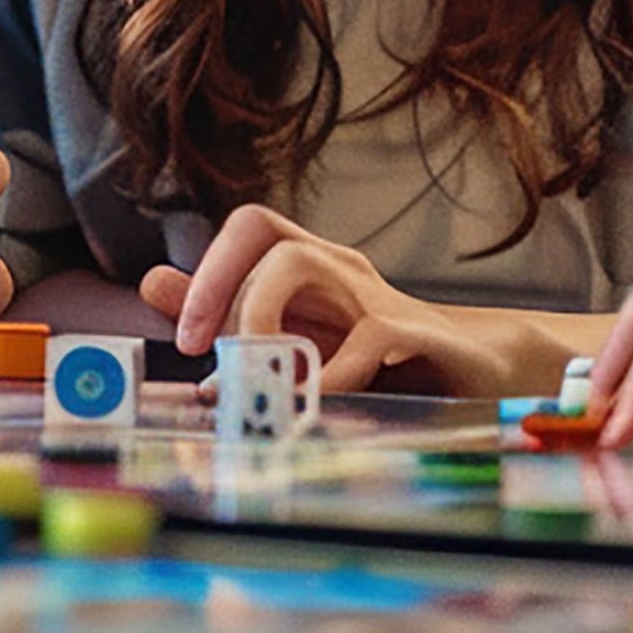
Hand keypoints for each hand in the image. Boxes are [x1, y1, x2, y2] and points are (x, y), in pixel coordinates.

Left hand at [139, 205, 515, 395]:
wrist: (478, 369)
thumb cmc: (379, 354)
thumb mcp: (299, 335)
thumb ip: (229, 311)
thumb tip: (153, 283)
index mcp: (310, 265)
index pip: (249, 228)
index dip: (207, 272)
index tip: (187, 340)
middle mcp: (339, 268)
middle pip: (265, 230)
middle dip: (219, 287)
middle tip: (206, 353)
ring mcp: (378, 295)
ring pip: (303, 263)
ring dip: (260, 317)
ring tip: (254, 375)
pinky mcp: (418, 334)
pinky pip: (368, 336)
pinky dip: (330, 373)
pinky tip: (314, 404)